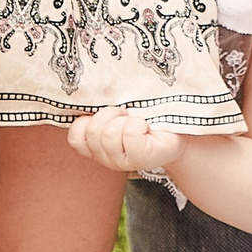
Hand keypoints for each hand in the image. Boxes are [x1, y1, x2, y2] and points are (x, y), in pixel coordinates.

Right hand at [68, 109, 186, 175]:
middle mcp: (105, 158)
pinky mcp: (141, 158)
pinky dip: (138, 124)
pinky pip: (130, 134)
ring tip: (136, 121)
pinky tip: (145, 128)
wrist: (176, 130)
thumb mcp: (116, 112)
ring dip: (125, 120)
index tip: (103, 113)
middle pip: (93, 132)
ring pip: (109, 133)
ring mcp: (122, 162)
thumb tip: (86, 89)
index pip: (75, 138)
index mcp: (95, 147)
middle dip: (109, 114)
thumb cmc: (144, 117)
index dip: (85, 121)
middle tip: (124, 114)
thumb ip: (97, 107)